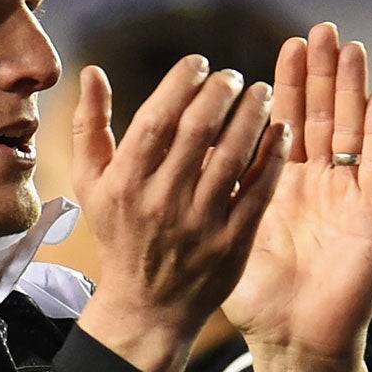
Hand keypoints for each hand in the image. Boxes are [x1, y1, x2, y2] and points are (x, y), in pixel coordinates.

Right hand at [71, 54, 287, 371]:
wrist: (148, 308)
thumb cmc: (120, 236)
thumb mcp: (92, 186)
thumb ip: (90, 127)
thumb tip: (92, 72)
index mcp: (126, 184)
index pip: (156, 120)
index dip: (181, 84)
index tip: (199, 63)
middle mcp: (161, 202)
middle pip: (198, 132)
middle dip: (221, 93)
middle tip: (235, 76)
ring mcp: (199, 224)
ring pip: (232, 158)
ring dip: (252, 117)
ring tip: (263, 93)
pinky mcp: (232, 244)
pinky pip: (258, 192)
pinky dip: (271, 158)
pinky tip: (281, 131)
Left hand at [224, 24, 371, 371]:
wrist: (296, 344)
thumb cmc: (260, 300)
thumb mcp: (226, 238)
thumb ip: (208, 197)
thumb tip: (171, 161)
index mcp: (283, 186)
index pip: (287, 124)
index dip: (288, 87)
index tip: (284, 47)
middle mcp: (320, 186)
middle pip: (323, 117)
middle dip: (321, 74)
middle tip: (319, 30)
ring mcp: (348, 198)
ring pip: (352, 132)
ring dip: (352, 89)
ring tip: (349, 47)